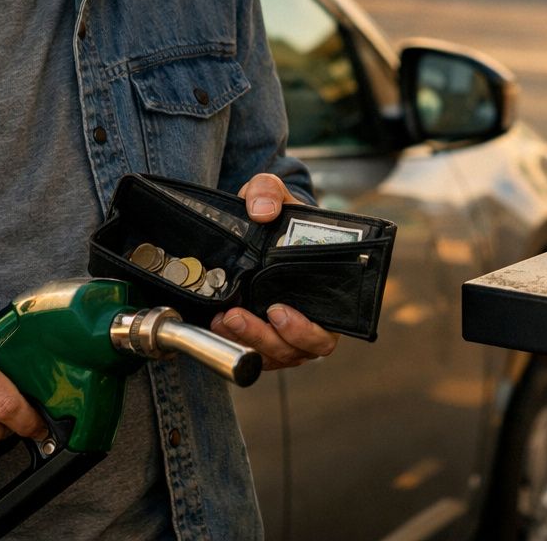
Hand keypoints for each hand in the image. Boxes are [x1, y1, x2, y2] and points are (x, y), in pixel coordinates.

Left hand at [210, 174, 339, 369]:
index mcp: (329, 291)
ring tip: (223, 319)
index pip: (327, 329)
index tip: (277, 312)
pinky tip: (217, 323)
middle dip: (266, 338)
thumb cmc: (280, 215)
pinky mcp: (266, 336)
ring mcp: (289, 332)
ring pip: (275, 355)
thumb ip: (268, 191)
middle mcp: (313, 318)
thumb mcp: (273, 192)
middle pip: (298, 350)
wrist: (263, 224)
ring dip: (247, 342)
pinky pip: (256, 353)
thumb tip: (262, 210)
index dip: (305, 330)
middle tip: (238, 316)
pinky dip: (236, 343)